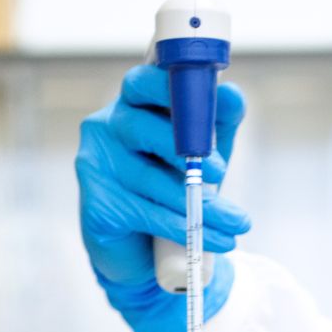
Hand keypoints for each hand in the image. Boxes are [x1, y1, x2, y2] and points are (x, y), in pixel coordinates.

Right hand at [75, 64, 249, 331]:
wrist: (145, 250)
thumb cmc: (175, 185)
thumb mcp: (204, 149)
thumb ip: (217, 120)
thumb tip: (231, 94)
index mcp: (132, 104)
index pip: (142, 81)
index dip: (172, 88)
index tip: (207, 102)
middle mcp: (105, 128)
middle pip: (141, 127)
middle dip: (185, 147)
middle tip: (222, 170)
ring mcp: (94, 166)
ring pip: (149, 178)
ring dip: (198, 202)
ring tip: (237, 222)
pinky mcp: (95, 206)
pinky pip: (145, 213)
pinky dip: (185, 227)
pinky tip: (218, 240)